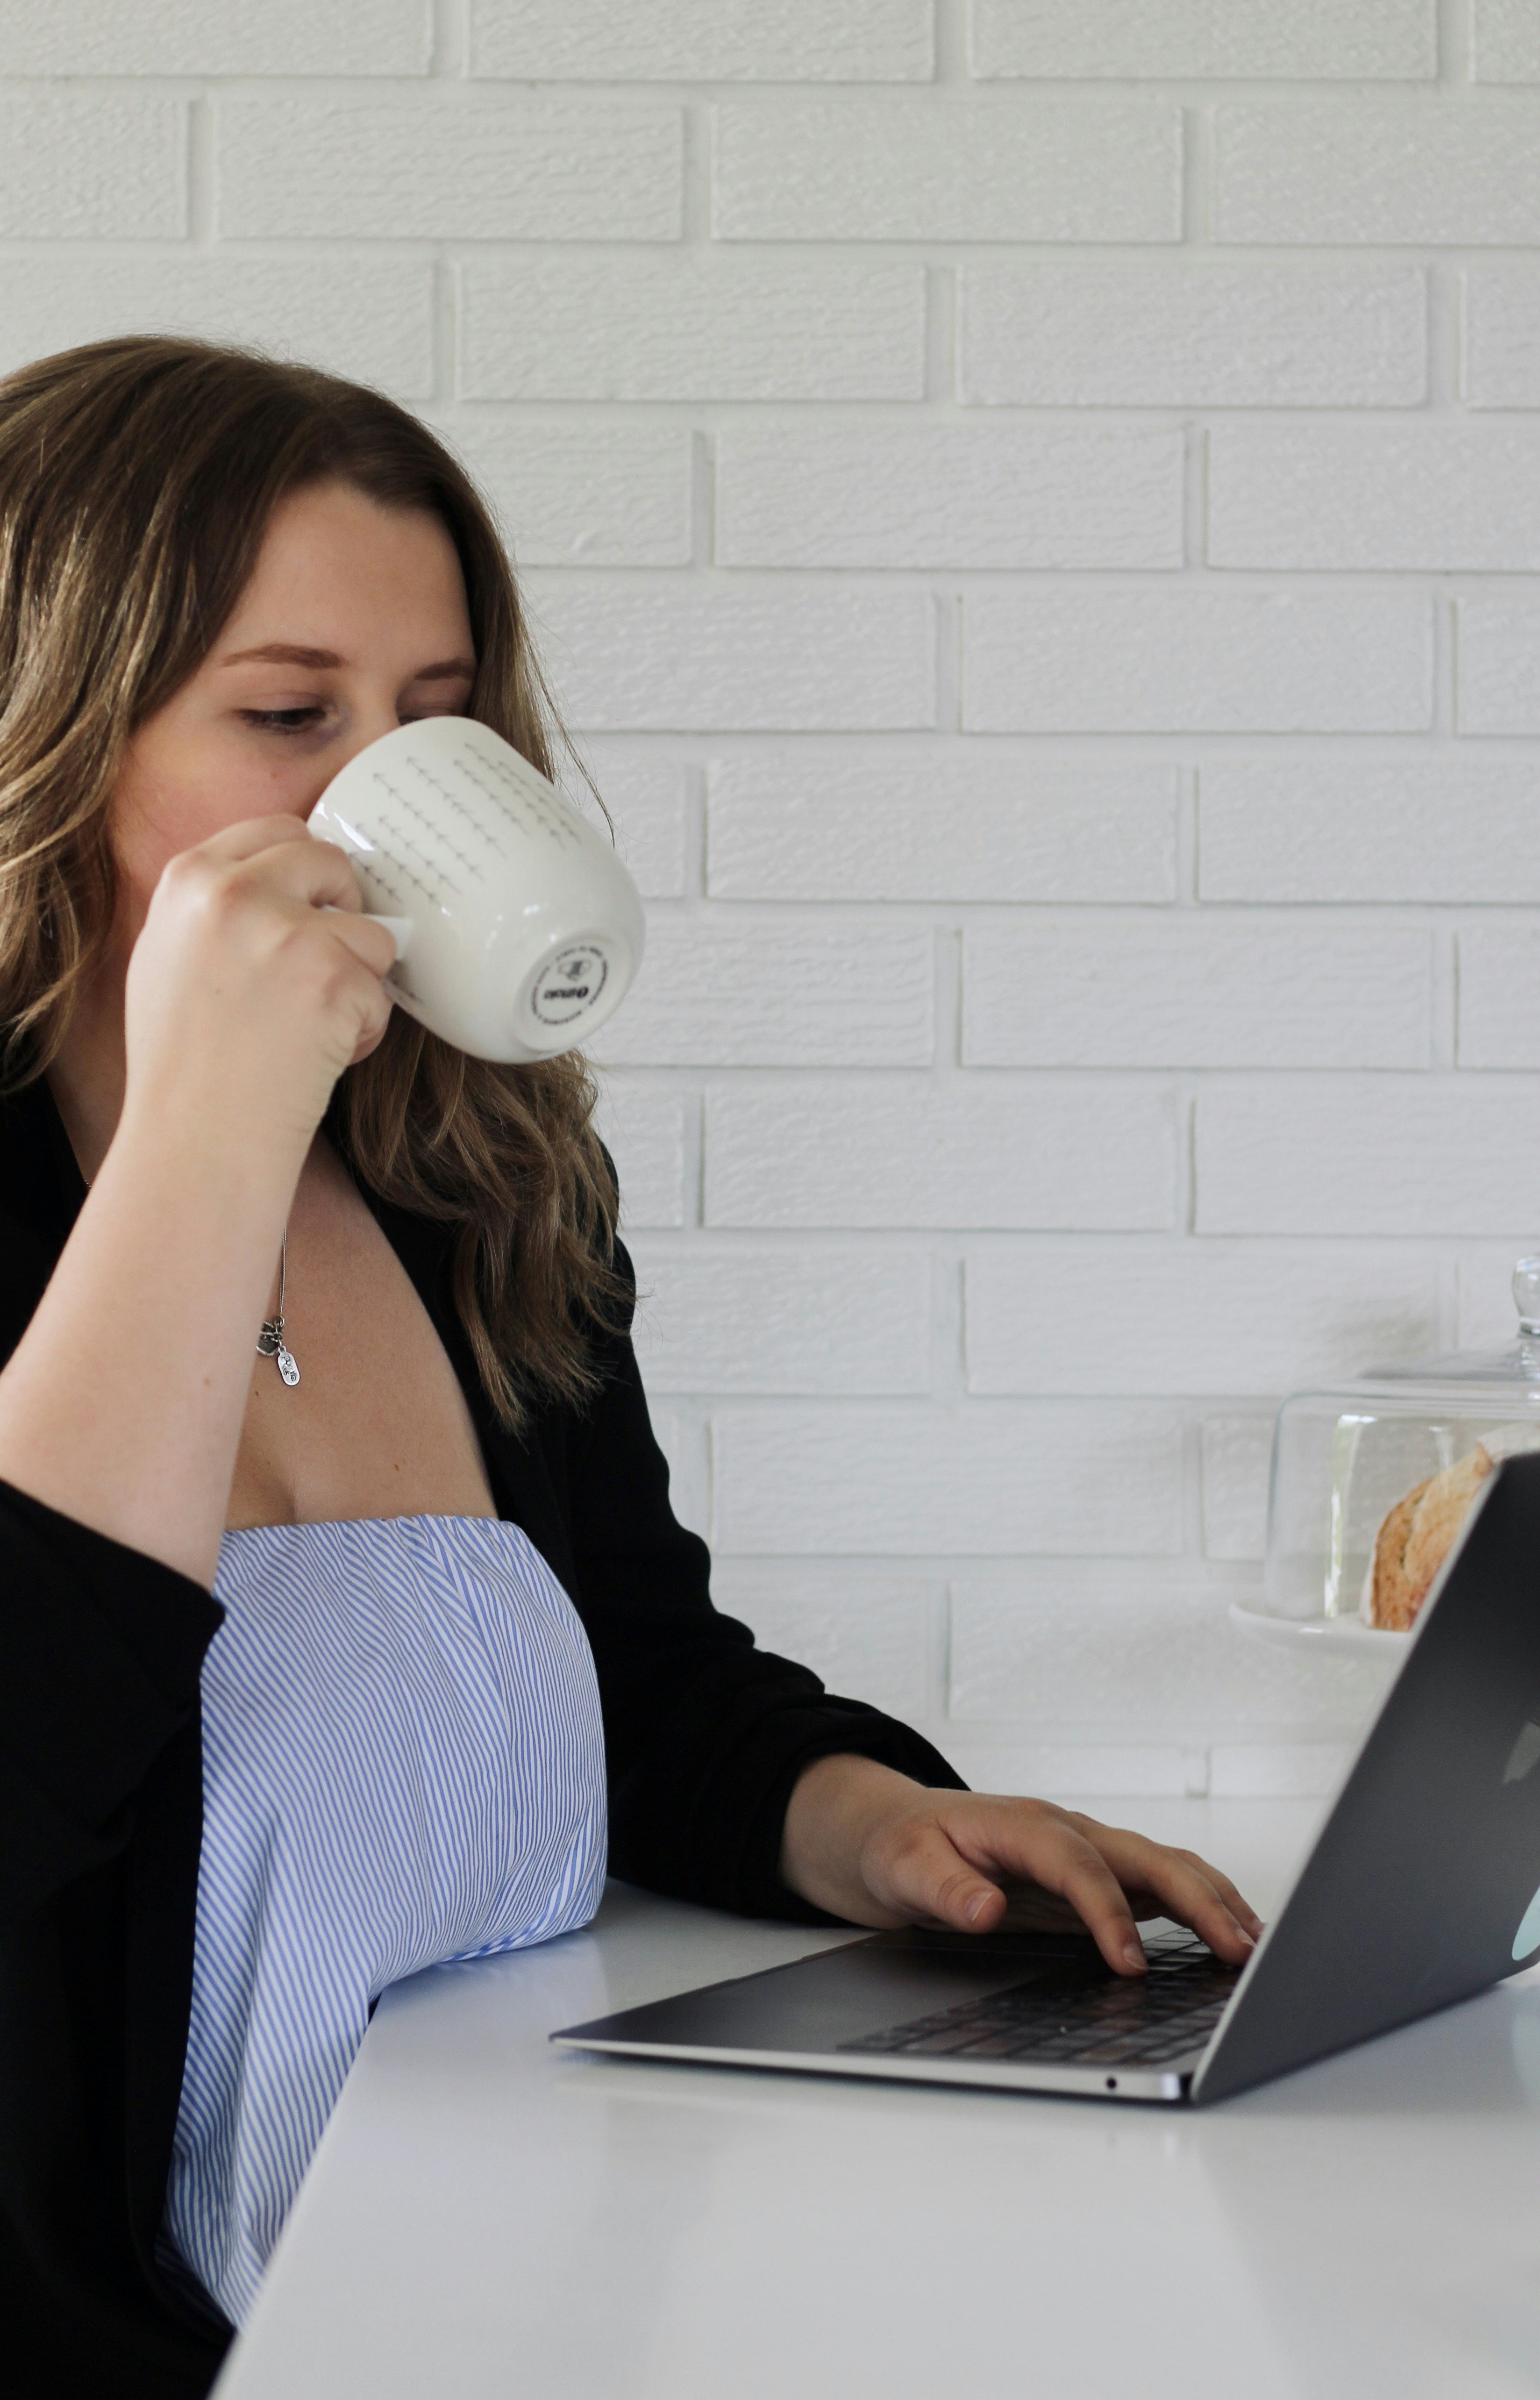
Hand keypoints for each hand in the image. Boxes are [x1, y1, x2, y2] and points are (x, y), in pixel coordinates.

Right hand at [121, 815, 397, 1174]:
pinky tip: (319, 1058)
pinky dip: (364, 1030)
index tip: (309, 904)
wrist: (194, 1141)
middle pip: (329, 863)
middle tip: (325, 966)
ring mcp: (286, 933)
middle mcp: (234, 893)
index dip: (303, 871)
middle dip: (343, 911)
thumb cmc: (183, 1066)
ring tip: (311, 1030)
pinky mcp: (333, 978)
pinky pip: (380, 991)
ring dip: (357, 981)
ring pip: (369, 932)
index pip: (275, 831)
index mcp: (189, 879)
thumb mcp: (169, 958)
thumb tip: (281, 885)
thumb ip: (215, 909)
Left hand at [780, 1756, 1262, 1976]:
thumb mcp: (904, 1868)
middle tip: (1238, 1951)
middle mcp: (1069, 1831)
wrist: (900, 1833)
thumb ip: (944, 1888)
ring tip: (1255, 1947)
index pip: (1080, 1865)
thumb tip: (984, 1909)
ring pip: (1166, 1867)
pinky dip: (1202, 1906)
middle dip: (1197, 1900)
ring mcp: (1090, 1850)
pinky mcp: (1100, 1875)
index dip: (1109, 1914)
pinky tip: (1230, 1937)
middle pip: (1146, 1857)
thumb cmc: (905, 1847)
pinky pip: (1160, 1886)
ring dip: (1213, 1901)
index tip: (1130, 1965)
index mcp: (1025, 1825)